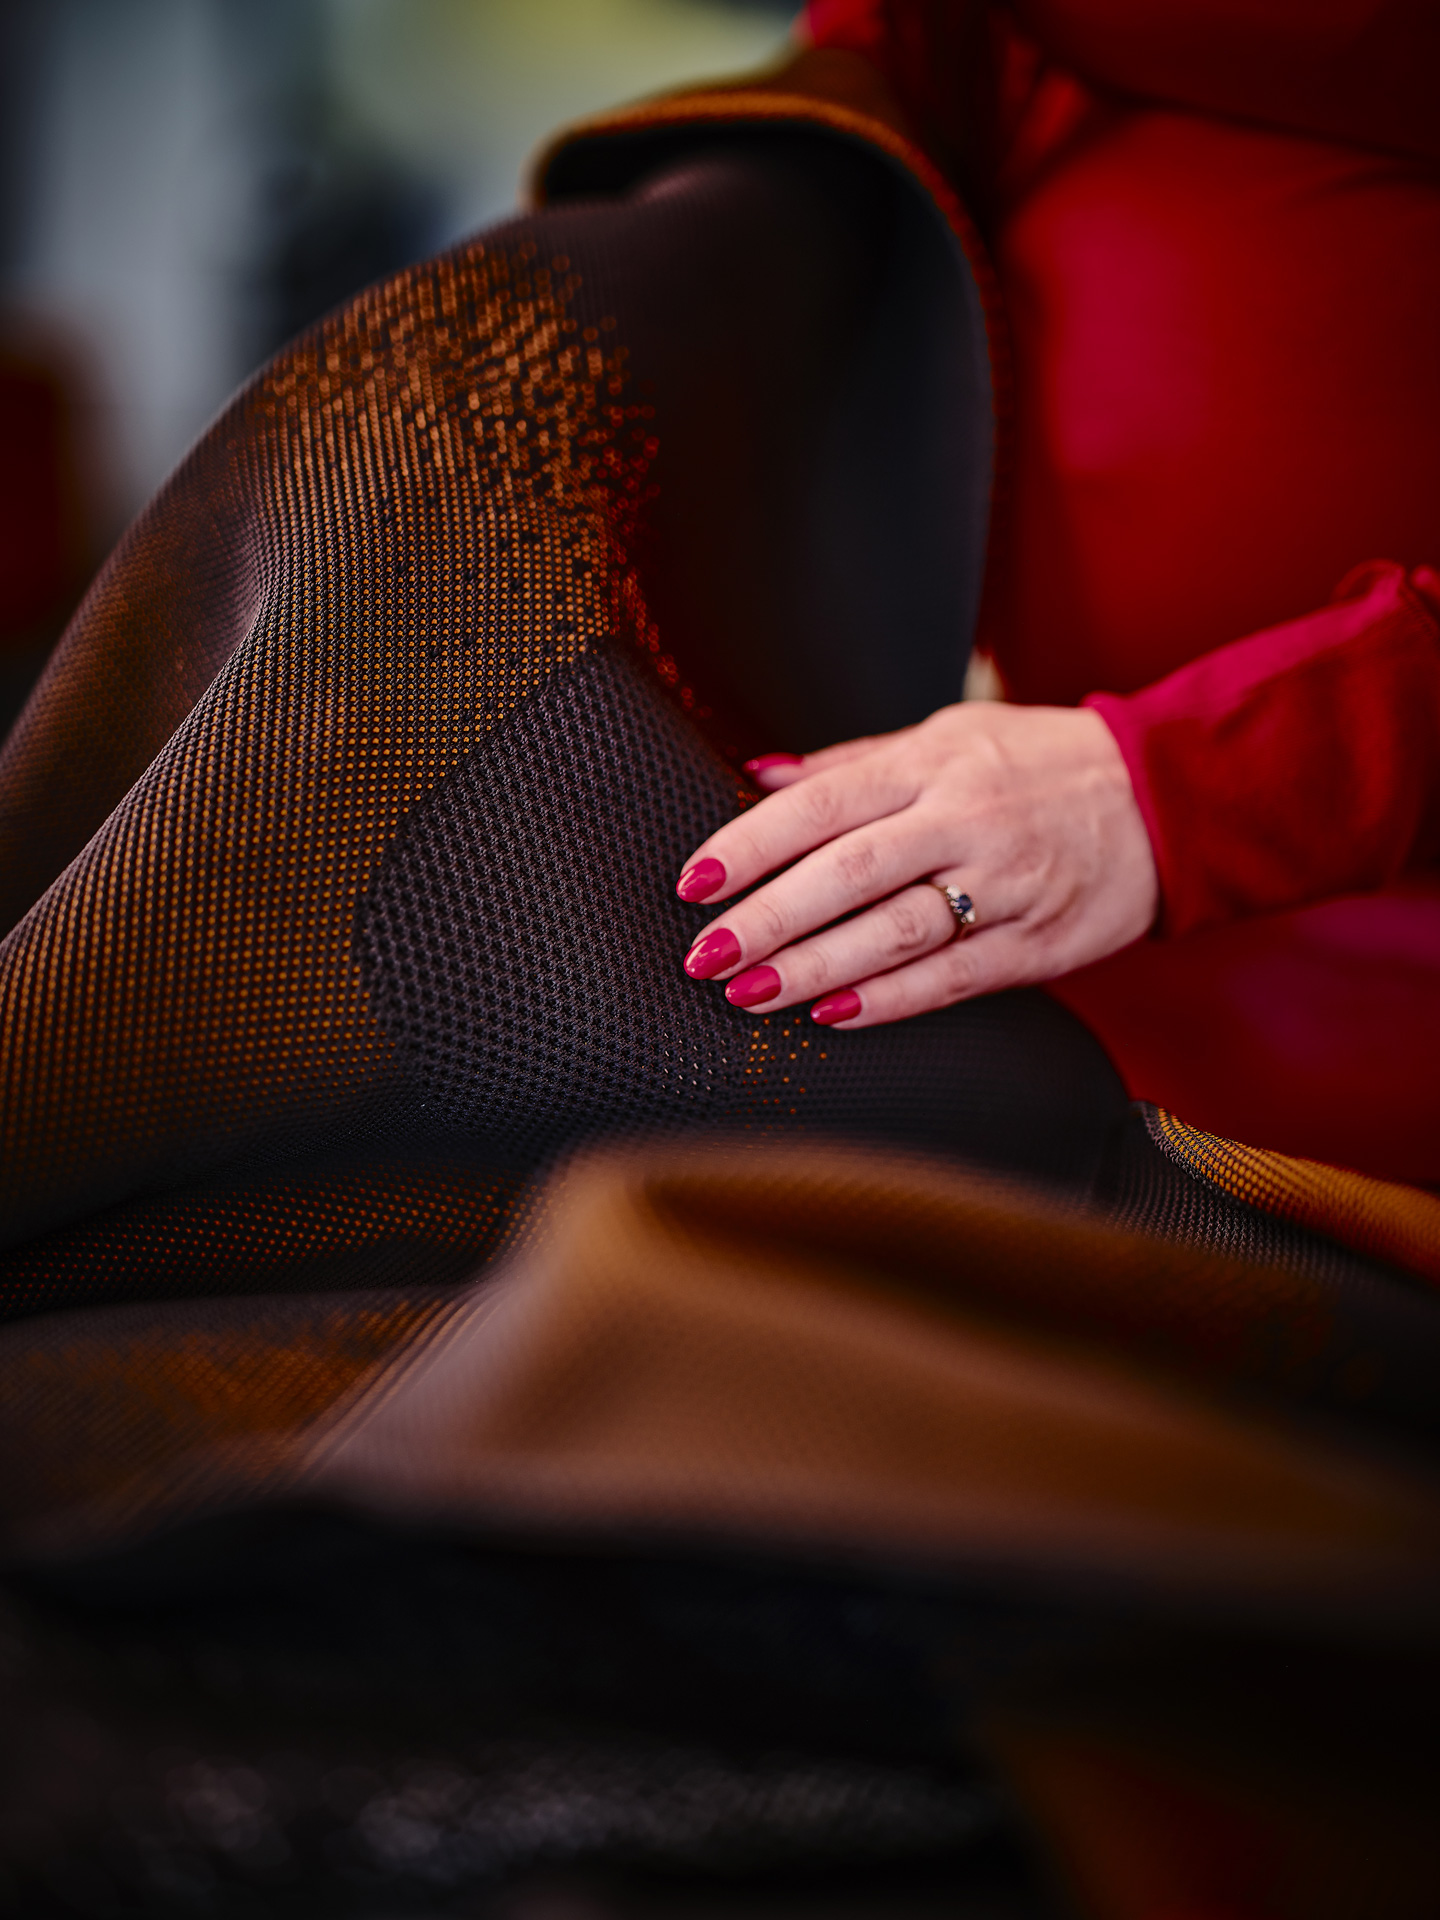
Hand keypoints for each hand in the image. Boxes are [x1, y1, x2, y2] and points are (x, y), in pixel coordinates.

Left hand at [675, 702, 1158, 1026]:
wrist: (1167, 793)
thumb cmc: (1042, 762)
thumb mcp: (948, 735)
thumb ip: (853, 762)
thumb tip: (759, 775)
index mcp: (934, 764)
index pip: (822, 803)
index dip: (751, 842)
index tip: (695, 881)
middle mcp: (966, 818)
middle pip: (847, 871)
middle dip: (767, 917)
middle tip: (706, 954)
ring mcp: (1006, 883)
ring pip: (895, 930)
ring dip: (815, 966)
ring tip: (751, 993)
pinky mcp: (1040, 940)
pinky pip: (954, 976)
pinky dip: (890, 999)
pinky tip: (833, 1015)